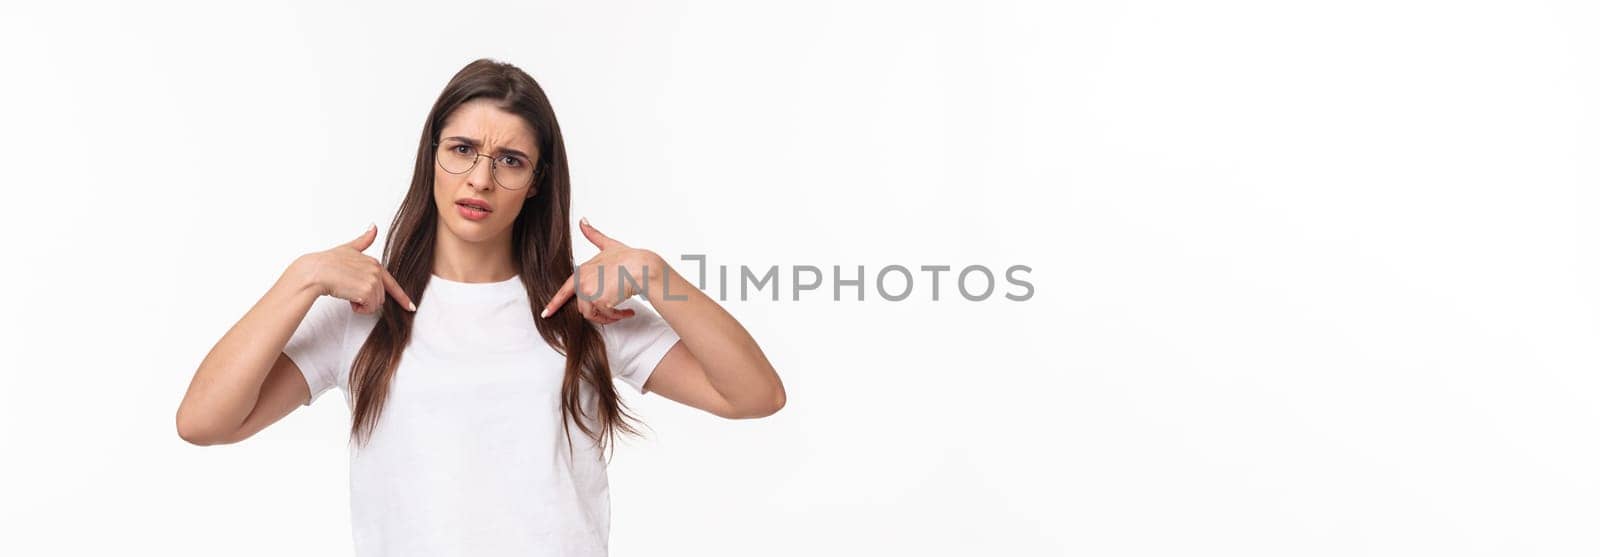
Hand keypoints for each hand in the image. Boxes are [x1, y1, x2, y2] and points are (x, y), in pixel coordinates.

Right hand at [300, 224, 415, 314]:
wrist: (316, 271)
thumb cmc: (328, 262)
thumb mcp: (349, 248)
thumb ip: (364, 240)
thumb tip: (373, 227)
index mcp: (375, 263)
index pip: (392, 284)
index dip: (402, 297)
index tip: (410, 307)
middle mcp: (377, 271)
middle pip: (380, 298)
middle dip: (366, 299)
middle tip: (350, 290)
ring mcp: (373, 281)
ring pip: (374, 305)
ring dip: (361, 304)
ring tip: (347, 292)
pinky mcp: (367, 291)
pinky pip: (368, 308)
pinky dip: (358, 308)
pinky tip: (348, 298)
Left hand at [541, 217, 660, 323]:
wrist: (642, 267)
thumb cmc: (629, 258)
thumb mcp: (608, 245)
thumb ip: (593, 235)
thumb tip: (583, 221)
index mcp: (582, 271)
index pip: (564, 290)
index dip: (555, 303)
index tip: (547, 313)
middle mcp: (583, 282)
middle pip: (582, 307)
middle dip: (598, 312)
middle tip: (613, 311)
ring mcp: (590, 292)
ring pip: (592, 314)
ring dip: (608, 317)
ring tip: (621, 312)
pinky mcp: (600, 302)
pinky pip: (606, 317)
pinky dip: (618, 317)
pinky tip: (628, 312)